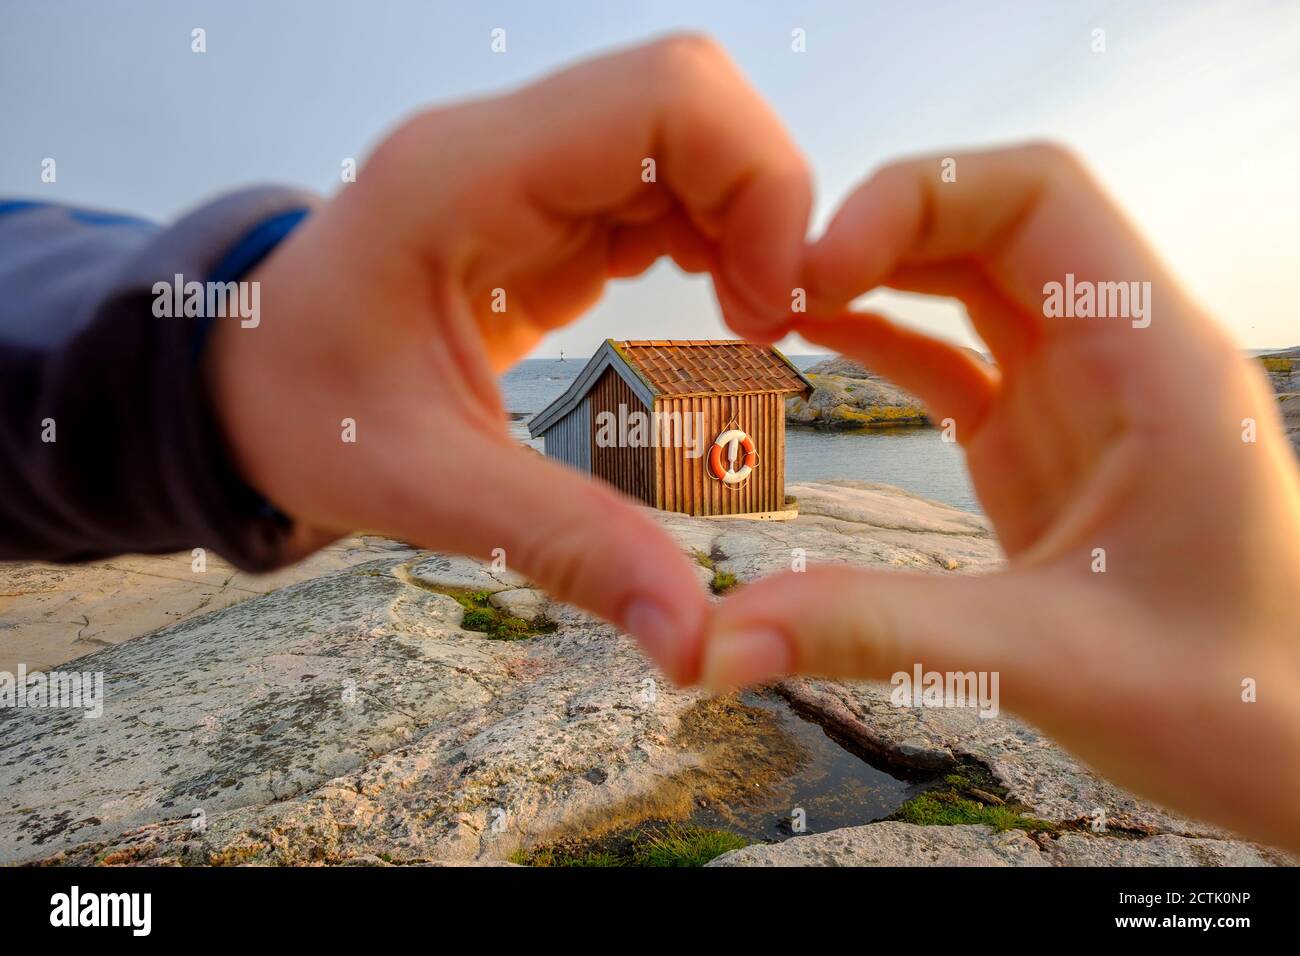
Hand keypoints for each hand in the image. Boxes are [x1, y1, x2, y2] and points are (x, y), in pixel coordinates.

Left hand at [204, 35, 811, 681]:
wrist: (240, 381)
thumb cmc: (301, 415)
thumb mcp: (424, 486)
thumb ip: (562, 546)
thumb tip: (692, 639)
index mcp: (462, 179)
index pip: (663, 96)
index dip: (756, 182)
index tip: (768, 303)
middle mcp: (500, 149)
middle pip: (693, 104)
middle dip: (765, 204)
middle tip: (767, 323)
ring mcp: (525, 170)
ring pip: (688, 139)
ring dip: (747, 222)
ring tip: (751, 324)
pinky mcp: (545, 206)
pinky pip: (662, 183)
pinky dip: (716, 236)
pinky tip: (719, 310)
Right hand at [702, 144, 1299, 850]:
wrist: (1291, 752)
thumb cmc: (1231, 701)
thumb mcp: (1048, 661)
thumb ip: (880, 633)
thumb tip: (721, 637)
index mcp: (1154, 361)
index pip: (1037, 197)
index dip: (920, 199)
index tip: (821, 263)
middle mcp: (1122, 354)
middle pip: (993, 221)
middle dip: (882, 230)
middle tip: (775, 282)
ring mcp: (1082, 395)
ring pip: (973, 281)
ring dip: (880, 276)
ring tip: (778, 302)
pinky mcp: (1045, 443)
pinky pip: (958, 358)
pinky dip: (886, 342)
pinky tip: (819, 347)